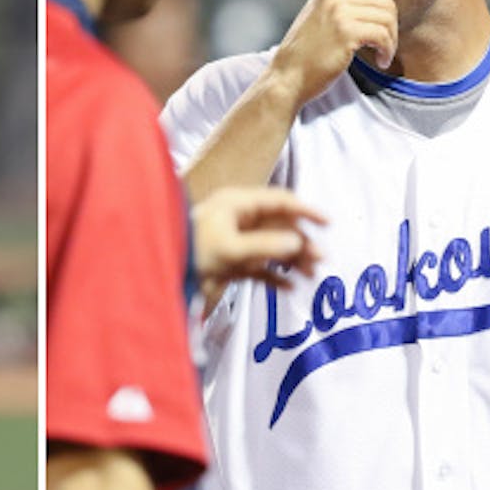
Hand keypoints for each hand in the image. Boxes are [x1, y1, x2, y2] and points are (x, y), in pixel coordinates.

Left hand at [192, 186, 325, 308]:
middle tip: (320, 259)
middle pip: (280, 226)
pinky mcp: (233, 264)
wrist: (162, 275)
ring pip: (273, 248)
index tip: (328, 223)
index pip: (279, 200)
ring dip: (292, 260)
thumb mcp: (229, 248)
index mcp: (237, 204)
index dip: (305, 210)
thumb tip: (296, 243)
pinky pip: (260, 268)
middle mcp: (240, 220)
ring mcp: (237, 242)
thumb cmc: (191, 250)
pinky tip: (289, 288)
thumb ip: (265, 246)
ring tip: (310, 275)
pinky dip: (275, 277)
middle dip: (301, 241)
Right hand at [270, 0, 398, 105]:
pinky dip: (387, 50)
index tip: (382, 30)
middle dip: (391, 24)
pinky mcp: (346, 32)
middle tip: (387, 45)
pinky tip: (381, 61)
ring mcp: (338, 12)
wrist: (287, 78)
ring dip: (391, 40)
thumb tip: (378, 7)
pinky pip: (382, 35)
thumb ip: (341, 8)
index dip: (384, 10)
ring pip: (386, 18)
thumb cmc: (305, 56)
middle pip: (383, 0)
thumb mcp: (319, 19)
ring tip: (384, 55)